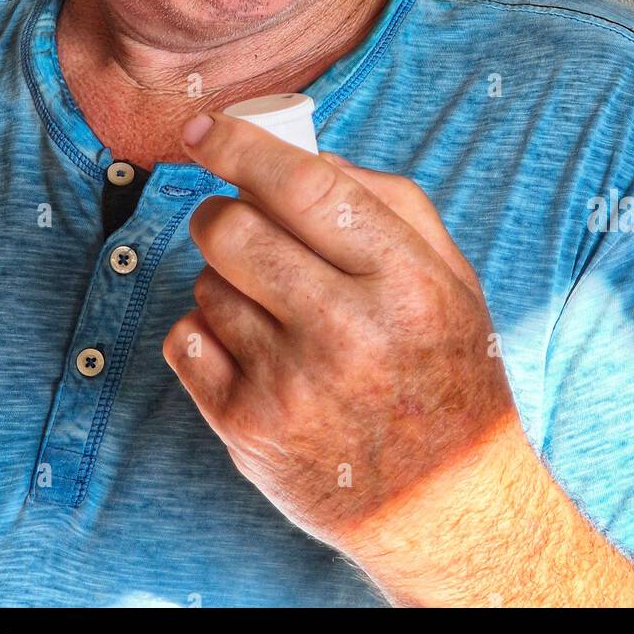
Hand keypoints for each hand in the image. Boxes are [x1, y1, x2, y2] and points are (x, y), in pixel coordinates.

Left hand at [162, 110, 515, 551]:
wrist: (446, 503)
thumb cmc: (446, 368)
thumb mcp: (449, 275)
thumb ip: (384, 199)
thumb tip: (294, 153)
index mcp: (405, 280)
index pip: (304, 187)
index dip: (242, 146)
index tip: (205, 129)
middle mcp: (348, 331)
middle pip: (232, 230)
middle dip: (219, 211)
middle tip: (235, 220)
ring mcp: (292, 386)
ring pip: (207, 284)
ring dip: (226, 280)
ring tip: (277, 312)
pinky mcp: (248, 430)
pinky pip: (185, 340)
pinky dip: (207, 331)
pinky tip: (253, 351)